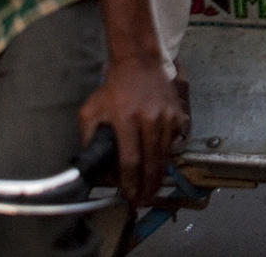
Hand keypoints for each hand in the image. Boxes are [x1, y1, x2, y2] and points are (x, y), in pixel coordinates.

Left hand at [77, 57, 184, 206]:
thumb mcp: (90, 110)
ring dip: (158, 175)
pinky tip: (159, 162)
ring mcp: (166, 116)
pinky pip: (173, 142)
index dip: (130, 183)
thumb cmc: (113, 88)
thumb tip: (89, 163)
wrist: (138, 64)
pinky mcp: (178, 114)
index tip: (129, 196)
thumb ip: (88, 137)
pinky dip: (167, 154)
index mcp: (126, 119)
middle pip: (151, 162)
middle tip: (143, 201)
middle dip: (147, 186)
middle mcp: (149, 119)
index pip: (130, 160)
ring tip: (152, 189)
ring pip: (164, 155)